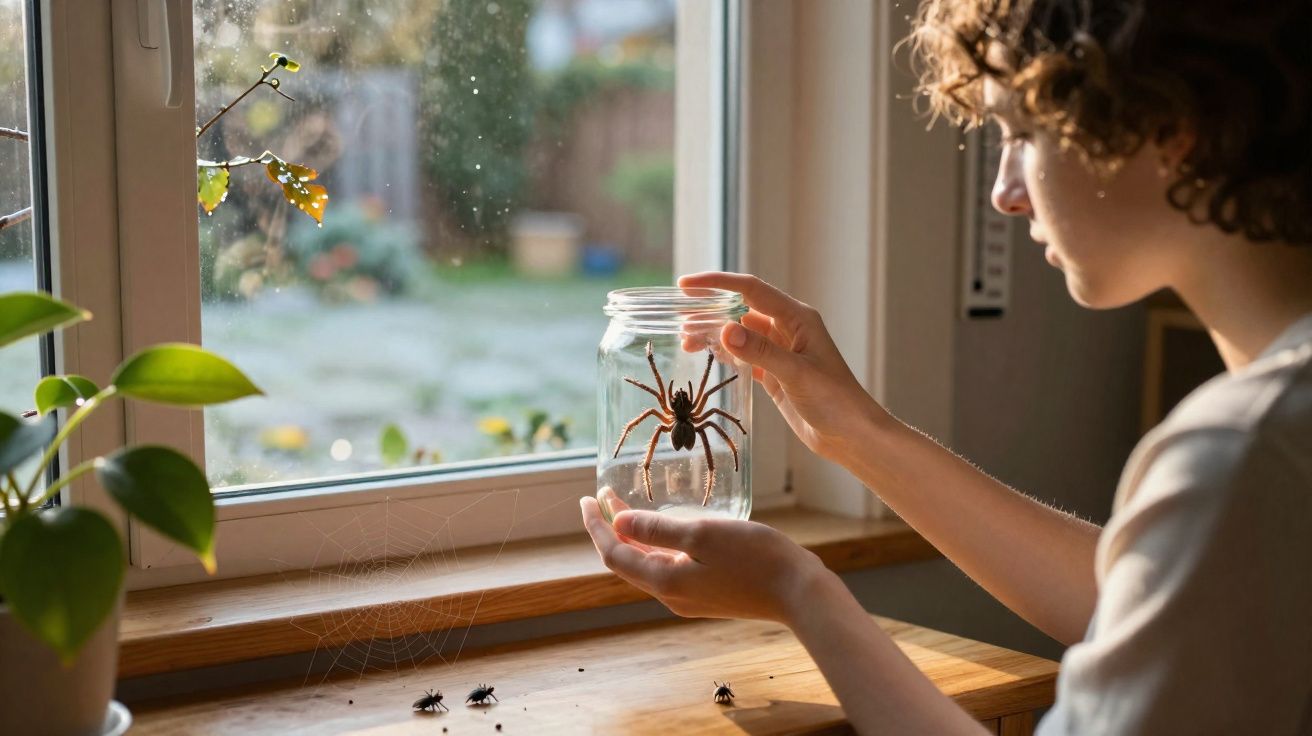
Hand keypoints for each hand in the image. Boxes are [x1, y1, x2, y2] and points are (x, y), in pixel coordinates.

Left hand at [580, 491, 831, 624]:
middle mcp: (671, 595)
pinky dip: (656, 546)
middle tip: (604, 497)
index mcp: (665, 580)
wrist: (799, 593)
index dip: (596, 526)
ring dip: (633, 536)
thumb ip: (658, 529)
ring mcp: (689, 598)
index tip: (587, 498)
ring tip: (627, 507)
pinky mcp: (707, 595)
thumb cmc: (755, 558)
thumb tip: (619, 522)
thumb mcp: (702, 533)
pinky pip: (668, 569)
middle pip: (627, 561)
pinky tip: (665, 531)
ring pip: (648, 565)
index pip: (614, 553)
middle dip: (612, 528)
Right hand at [679, 271, 889, 462]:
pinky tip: (707, 355)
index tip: (685, 286)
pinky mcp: (775, 372)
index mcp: (798, 317)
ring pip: (740, 332)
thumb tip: (724, 329)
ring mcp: (781, 350)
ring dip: (714, 333)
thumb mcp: (796, 375)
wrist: (851, 435)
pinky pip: (744, 354)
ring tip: (686, 340)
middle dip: (710, 310)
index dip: (717, 283)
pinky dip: (725, 352)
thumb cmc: (835, 401)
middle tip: (679, 319)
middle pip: (741, 308)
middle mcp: (788, 328)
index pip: (750, 290)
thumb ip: (761, 352)